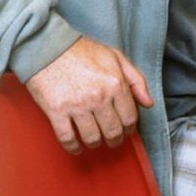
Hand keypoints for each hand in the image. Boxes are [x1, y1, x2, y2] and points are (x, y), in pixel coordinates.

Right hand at [26, 36, 152, 153]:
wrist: (48, 47)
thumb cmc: (82, 51)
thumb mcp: (116, 58)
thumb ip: (136, 80)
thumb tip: (148, 103)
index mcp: (115, 83)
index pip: (130, 117)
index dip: (130, 128)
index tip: (126, 130)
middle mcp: (99, 97)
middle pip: (113, 131)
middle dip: (115, 139)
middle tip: (112, 140)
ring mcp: (77, 106)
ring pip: (92, 137)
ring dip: (95, 143)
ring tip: (95, 141)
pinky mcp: (57, 111)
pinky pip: (68, 138)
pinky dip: (73, 147)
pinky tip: (76, 147)